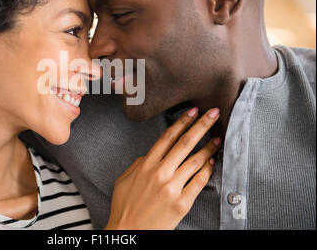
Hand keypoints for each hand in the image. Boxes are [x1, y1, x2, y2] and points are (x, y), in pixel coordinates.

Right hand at [105, 108, 220, 229]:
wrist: (129, 231)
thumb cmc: (125, 206)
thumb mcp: (125, 179)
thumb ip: (139, 163)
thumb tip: (152, 155)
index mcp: (145, 164)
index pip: (167, 137)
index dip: (182, 122)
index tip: (192, 111)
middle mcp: (160, 173)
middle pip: (185, 143)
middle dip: (201, 125)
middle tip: (213, 113)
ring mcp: (172, 187)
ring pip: (195, 161)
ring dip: (209, 147)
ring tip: (218, 139)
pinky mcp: (182, 203)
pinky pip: (199, 182)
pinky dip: (207, 170)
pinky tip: (212, 163)